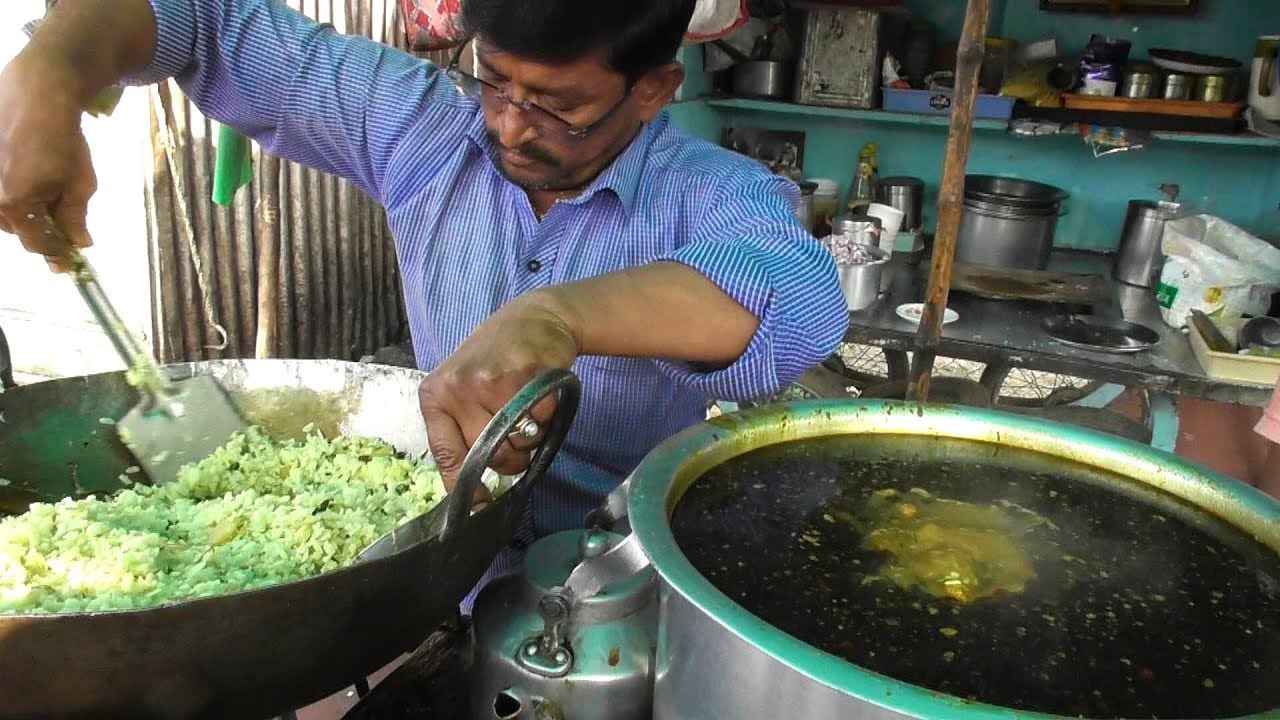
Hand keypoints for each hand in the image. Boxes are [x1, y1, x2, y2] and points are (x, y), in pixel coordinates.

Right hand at [0, 52, 97, 270]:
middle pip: (18, 229)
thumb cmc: (63, 139)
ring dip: (24, 209)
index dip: (57, 253)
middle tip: (61, 220)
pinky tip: (28, 172)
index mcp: (16, 205)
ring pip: (4, 211)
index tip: (69, 260)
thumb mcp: (80, 183)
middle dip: (40, 228)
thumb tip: (79, 243)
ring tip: (45, 187)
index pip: (39, 243)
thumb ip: (75, 217)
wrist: (36, 94)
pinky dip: (12, 189)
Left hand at [418, 291, 581, 500]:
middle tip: (518, 437)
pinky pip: (544, 420)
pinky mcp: (526, 374)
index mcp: (435, 396)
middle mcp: (457, 387)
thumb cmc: (496, 361)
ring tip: (530, 412)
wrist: (532, 317)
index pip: (447, 455)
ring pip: (518, 442)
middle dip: (511, 458)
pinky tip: (543, 396)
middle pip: (489, 455)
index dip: (467, 486)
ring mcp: (491, 380)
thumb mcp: (463, 391)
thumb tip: (470, 496)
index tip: (481, 505)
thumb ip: (462, 432)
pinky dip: (550, 417)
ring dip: (532, 438)